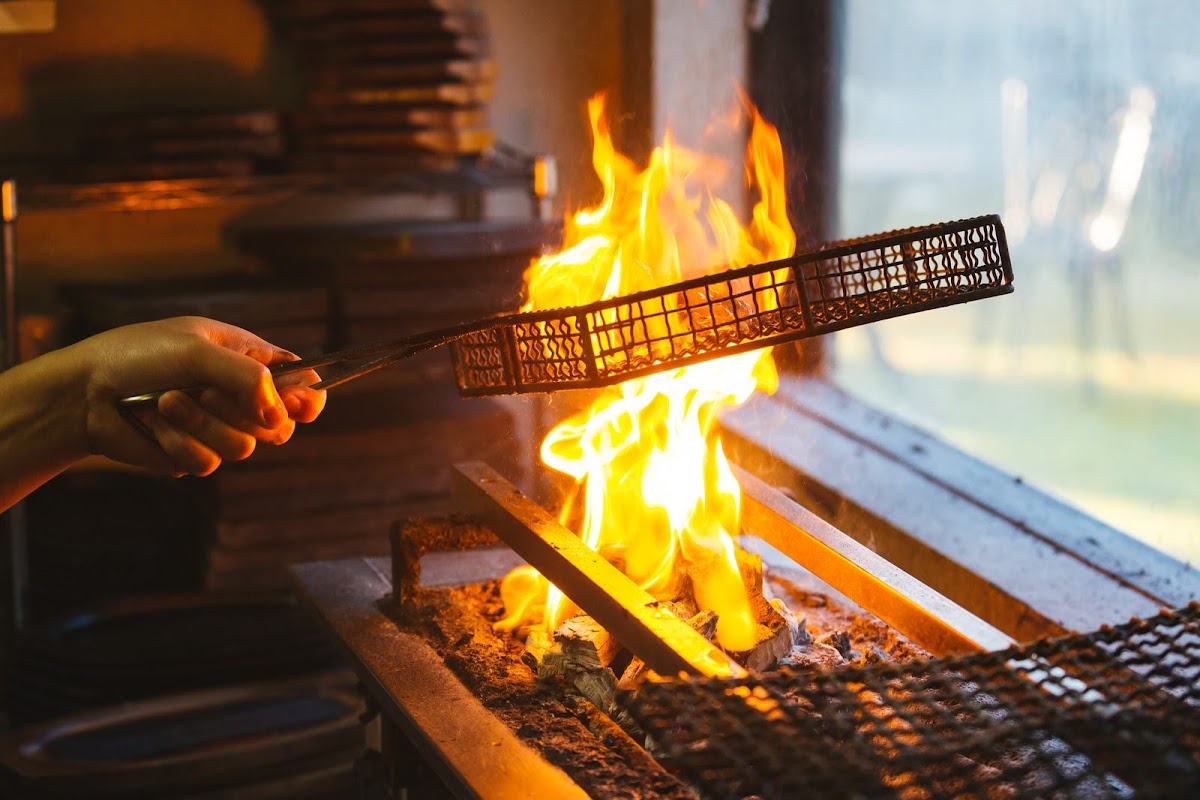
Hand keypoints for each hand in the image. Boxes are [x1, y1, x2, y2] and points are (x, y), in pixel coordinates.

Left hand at [63, 316, 325, 476]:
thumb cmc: (137, 356)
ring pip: (243, 446)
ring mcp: (217, 427)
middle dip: (241, 412)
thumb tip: (282, 415)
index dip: (306, 400)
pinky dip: (178, 444)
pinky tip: (153, 426)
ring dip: (201, 425)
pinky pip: (209, 462)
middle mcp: (238, 395)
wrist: (82, 393)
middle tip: (207, 392)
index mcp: (248, 360)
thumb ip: (249, 377)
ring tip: (166, 403)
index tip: (293, 407)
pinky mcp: (193, 454)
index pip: (302, 385)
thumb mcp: (197, 351)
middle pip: (280, 424)